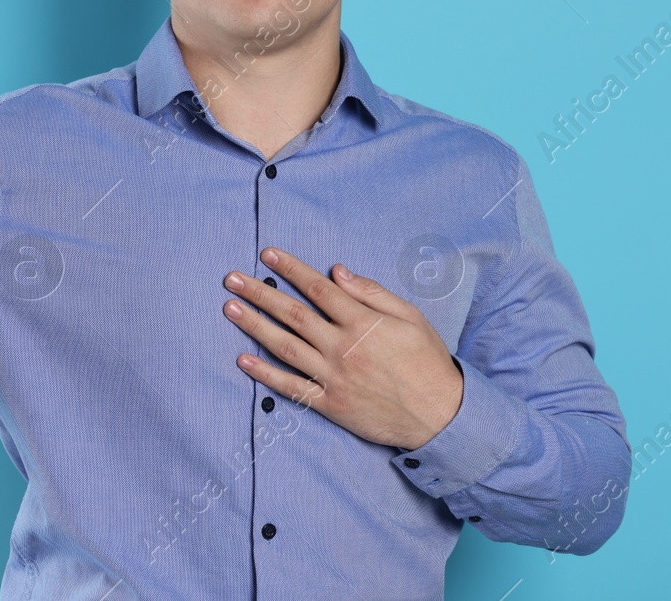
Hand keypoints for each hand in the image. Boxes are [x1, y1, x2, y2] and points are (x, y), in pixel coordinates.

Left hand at [221, 246, 464, 449]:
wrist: (440, 415)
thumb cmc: (426, 360)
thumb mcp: (410, 316)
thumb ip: (372, 292)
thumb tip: (337, 271)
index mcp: (363, 322)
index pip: (318, 288)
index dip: (290, 269)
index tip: (267, 254)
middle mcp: (343, 347)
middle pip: (293, 314)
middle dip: (259, 293)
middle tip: (231, 279)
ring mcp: (334, 377)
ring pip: (285, 346)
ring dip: (254, 326)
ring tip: (230, 308)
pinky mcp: (330, 404)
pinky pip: (291, 387)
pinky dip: (266, 374)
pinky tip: (243, 360)